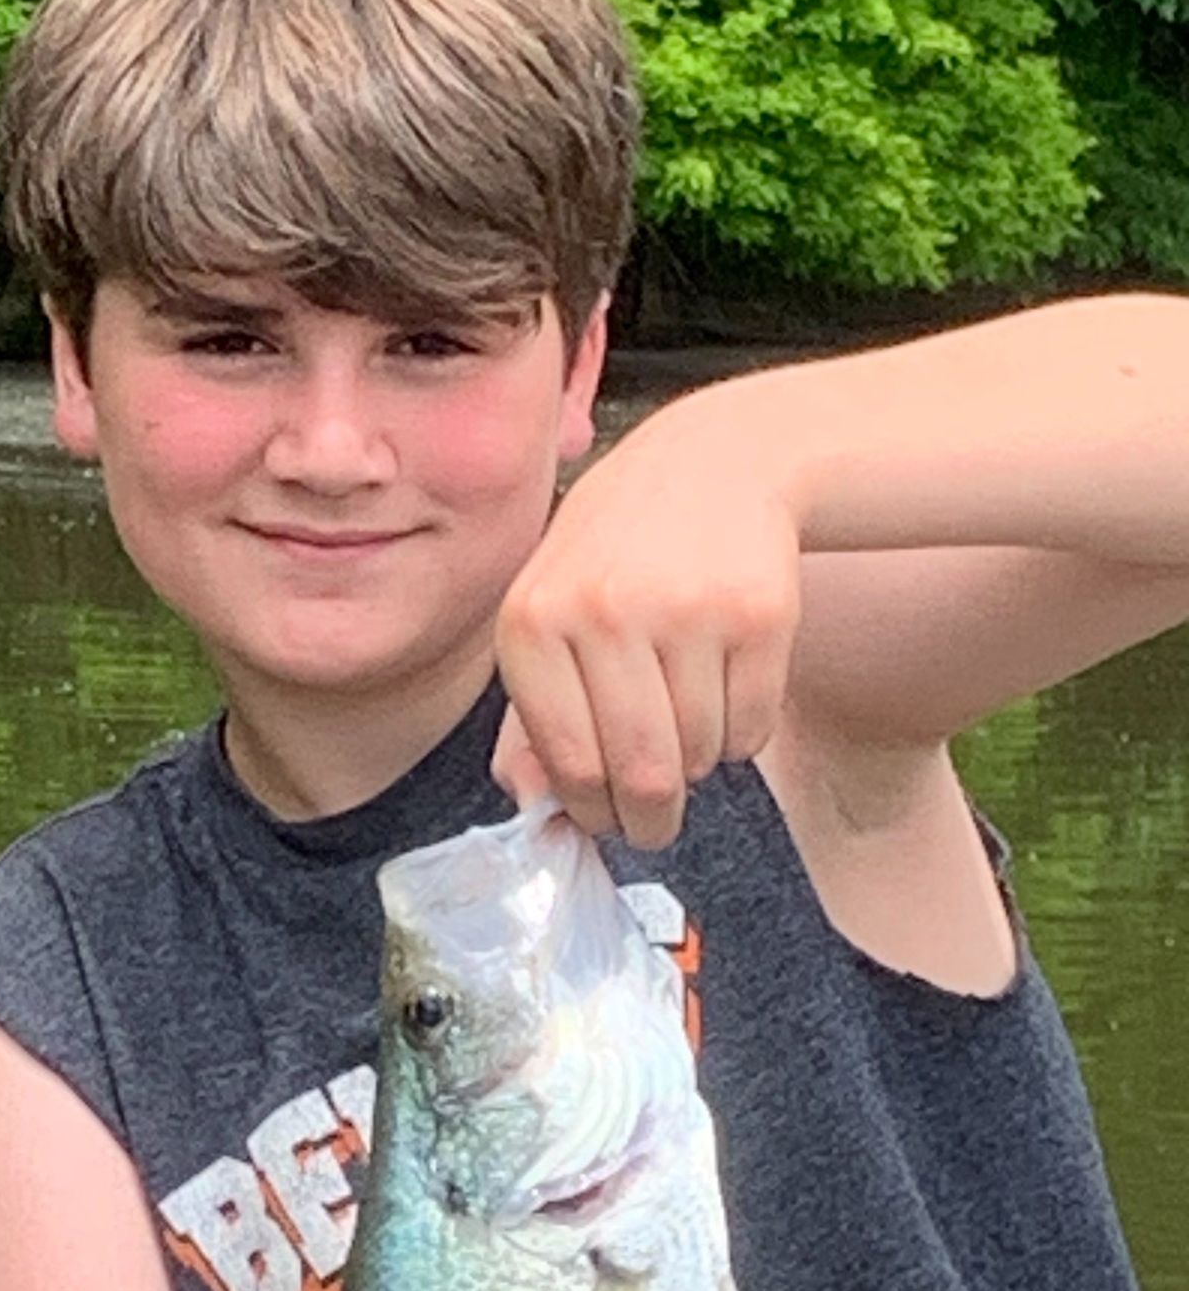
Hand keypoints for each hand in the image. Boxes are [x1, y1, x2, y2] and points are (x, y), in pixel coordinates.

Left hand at [492, 403, 802, 847]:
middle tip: (655, 826)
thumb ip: (529, 719)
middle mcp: (604, 611)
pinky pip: (753, 729)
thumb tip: (535, 809)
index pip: (570, 762)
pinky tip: (725, 686)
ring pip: (700, 756)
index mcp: (532, 622)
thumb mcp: (547, 618)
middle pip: (642, 773)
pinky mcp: (761, 614)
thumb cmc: (613, 560)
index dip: (592, 811)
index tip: (606, 824)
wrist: (714, 463)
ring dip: (697, 763)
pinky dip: (741, 735)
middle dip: (650, 820)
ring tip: (686, 716)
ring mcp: (688, 609)